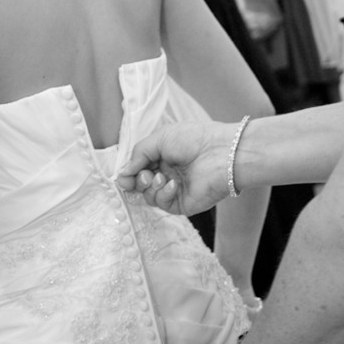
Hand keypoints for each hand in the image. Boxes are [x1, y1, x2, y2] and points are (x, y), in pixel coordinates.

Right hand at [117, 121, 235, 215]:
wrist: (221, 152)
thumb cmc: (195, 139)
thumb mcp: (159, 139)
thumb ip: (138, 154)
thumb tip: (122, 172)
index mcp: (163, 157)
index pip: (138, 169)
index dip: (129, 174)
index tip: (122, 177)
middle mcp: (168, 174)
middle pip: (140, 185)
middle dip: (136, 181)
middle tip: (143, 175)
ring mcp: (175, 190)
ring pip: (149, 196)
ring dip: (150, 187)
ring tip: (161, 176)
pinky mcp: (183, 204)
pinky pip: (162, 204)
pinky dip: (163, 194)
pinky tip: (173, 184)